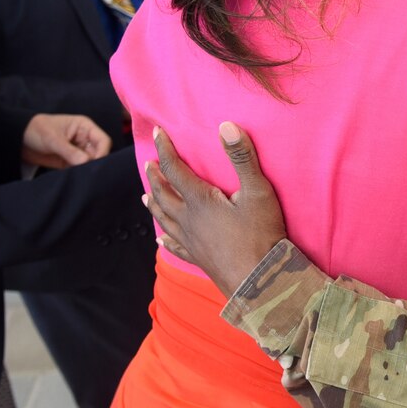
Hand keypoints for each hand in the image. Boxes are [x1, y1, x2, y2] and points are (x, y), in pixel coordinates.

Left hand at [22, 114, 111, 168]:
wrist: (19, 140)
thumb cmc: (37, 130)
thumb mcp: (53, 139)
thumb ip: (69, 151)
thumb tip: (86, 162)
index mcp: (85, 127)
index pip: (103, 140)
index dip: (102, 152)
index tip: (93, 164)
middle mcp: (85, 139)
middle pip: (100, 153)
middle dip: (95, 163)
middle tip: (86, 173)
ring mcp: (79, 151)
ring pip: (91, 163)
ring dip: (87, 170)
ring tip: (79, 176)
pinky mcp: (71, 162)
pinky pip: (81, 169)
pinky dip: (79, 174)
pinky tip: (74, 179)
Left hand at [144, 123, 285, 292]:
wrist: (259, 282)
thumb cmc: (261, 235)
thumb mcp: (258, 191)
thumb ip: (242, 158)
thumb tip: (226, 126)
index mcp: (200, 201)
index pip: (175, 169)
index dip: (165, 149)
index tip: (156, 132)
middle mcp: (188, 220)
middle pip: (164, 194)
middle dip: (155, 176)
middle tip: (148, 163)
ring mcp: (191, 241)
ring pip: (164, 219)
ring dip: (154, 204)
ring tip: (145, 195)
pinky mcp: (198, 258)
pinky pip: (176, 246)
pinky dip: (166, 239)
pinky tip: (161, 240)